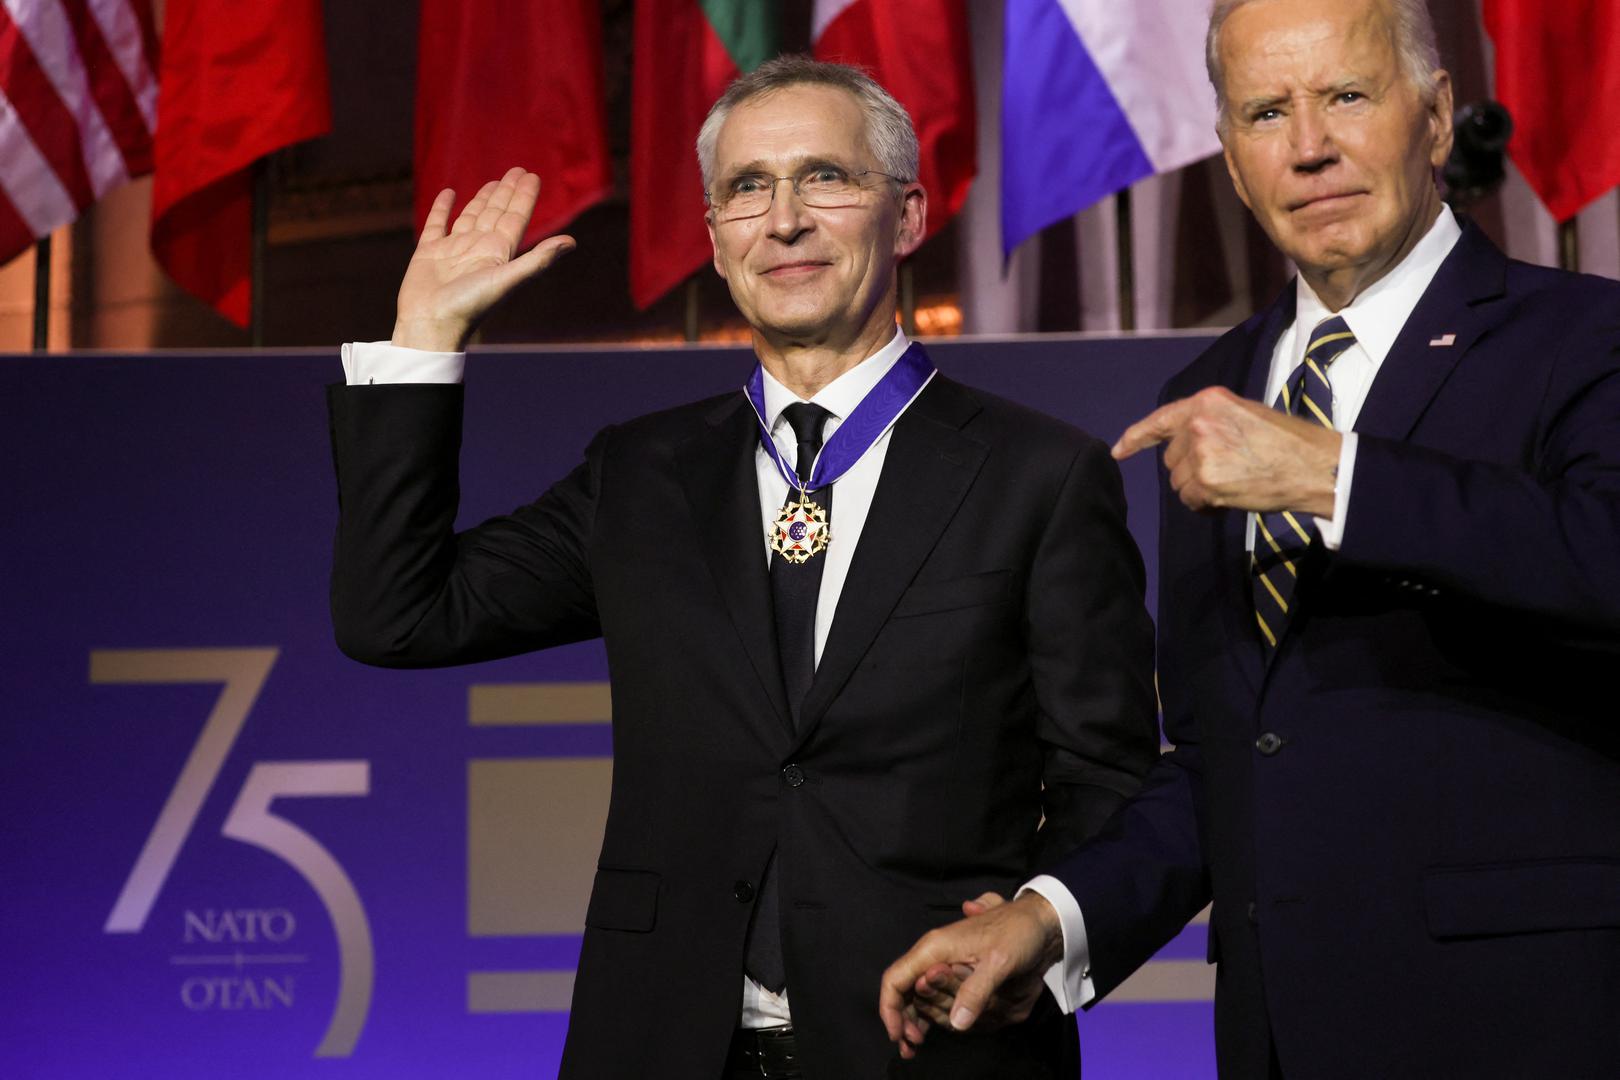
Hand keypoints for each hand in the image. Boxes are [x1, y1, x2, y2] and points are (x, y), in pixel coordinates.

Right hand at [392, 167, 575, 351]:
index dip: (524, 197)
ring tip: (494, 181)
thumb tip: (572, 242)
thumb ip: (538, 259)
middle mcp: (478, 249)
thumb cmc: (470, 306)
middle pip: (496, 213)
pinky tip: (449, 194)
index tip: (532, 176)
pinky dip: (442, 208)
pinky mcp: (429, 253)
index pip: (515, 218)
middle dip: (507, 192)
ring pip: (471, 216)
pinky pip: (437, 224)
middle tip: (518, 170)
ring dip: (482, 199)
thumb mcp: (507, 278)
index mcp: (498, 253)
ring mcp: (453, 250)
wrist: (430, 324)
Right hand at [878, 892, 1062, 1058]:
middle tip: (912, 1047)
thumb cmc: (1017, 933)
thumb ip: (976, 991)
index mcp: (934, 948)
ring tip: (916, 1044)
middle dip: (902, 1020)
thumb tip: (957, 1023)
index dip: (891, 1010)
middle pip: (902, 991)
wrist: (1038, 920)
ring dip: (915, 1018)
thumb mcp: (999, 962)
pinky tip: (932, 1029)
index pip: (895, 980)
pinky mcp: (956, 969)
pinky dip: (930, 1012)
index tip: (899, 1036)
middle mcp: (933, 955)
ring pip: (916, 994)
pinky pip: (934, 993)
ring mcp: (944, 962)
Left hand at [1112, 387, 1340, 515]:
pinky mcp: (1205, 479)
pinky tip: (1228, 500)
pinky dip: (1204, 506)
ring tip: (1232, 484)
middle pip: (1171, 458)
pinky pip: (1189, 500)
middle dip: (1191, 470)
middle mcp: (1199, 422)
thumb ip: (1209, 424)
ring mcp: (1200, 451)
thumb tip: (1181, 447)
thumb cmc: (1285, 443)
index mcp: (1208, 401)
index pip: (1161, 419)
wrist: (1313, 465)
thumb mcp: (1243, 416)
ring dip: (1199, 489)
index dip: (1136, 438)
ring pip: (1179, 481)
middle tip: (1226, 472)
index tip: (1119, 452)